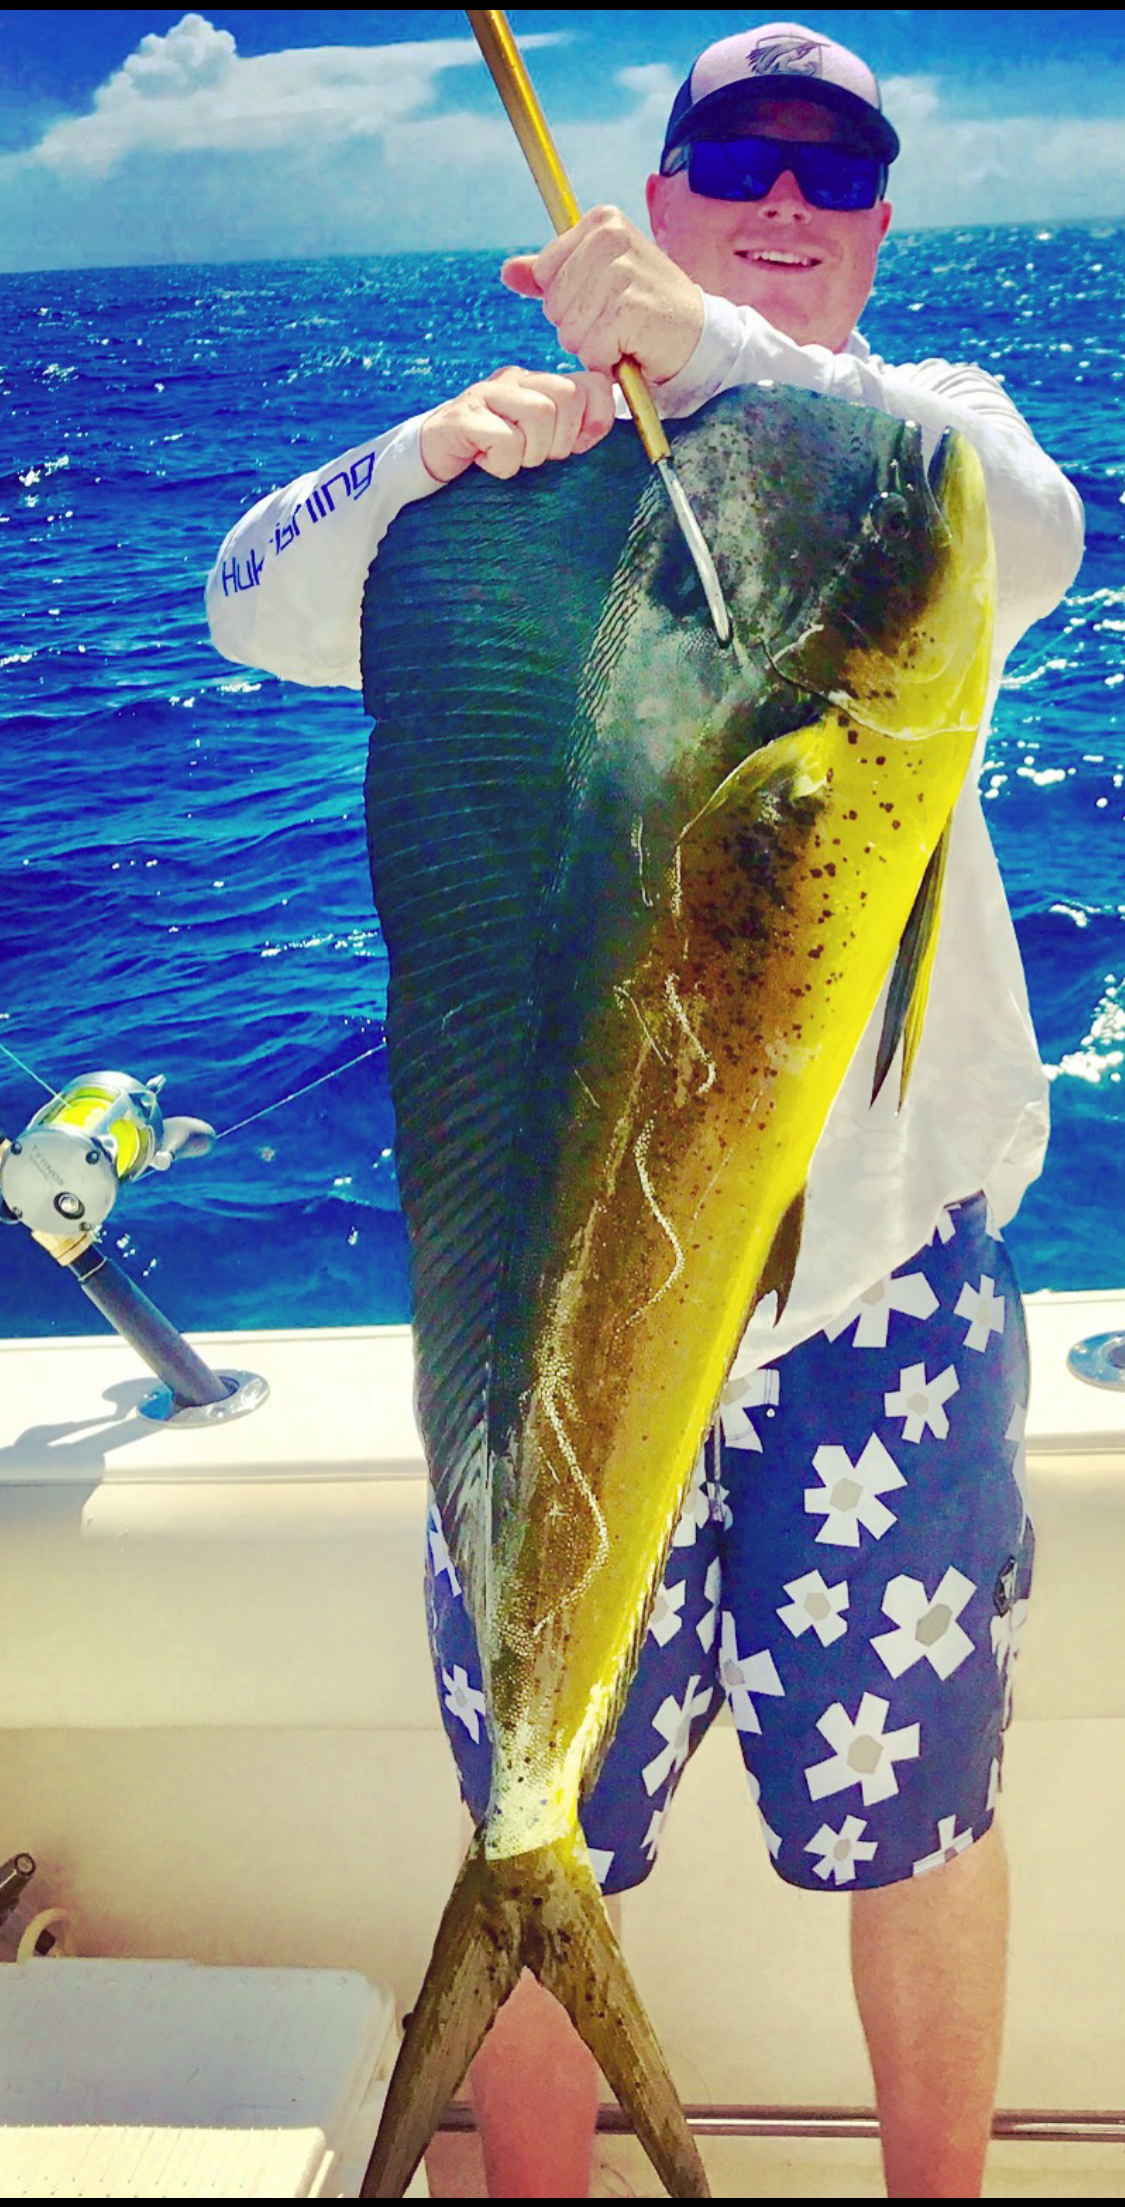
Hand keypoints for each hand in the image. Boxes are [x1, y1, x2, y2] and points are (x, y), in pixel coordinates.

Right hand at [419, 364, 616, 484]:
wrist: (431, 463)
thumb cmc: (493, 456)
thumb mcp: (540, 444)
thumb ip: (571, 430)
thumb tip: (603, 427)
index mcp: (538, 383)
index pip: (591, 383)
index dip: (596, 419)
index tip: (578, 447)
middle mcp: (515, 380)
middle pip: (567, 397)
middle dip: (560, 441)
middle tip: (535, 457)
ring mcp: (486, 394)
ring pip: (539, 415)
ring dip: (530, 453)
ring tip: (509, 460)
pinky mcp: (463, 417)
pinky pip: (505, 439)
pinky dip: (502, 464)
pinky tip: (485, 463)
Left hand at [501, 207, 704, 385]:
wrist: (696, 335)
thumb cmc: (642, 308)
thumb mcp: (595, 281)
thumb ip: (550, 275)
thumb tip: (507, 271)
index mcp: (601, 222)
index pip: (545, 273)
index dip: (568, 300)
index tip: (603, 300)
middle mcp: (612, 237)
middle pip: (554, 304)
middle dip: (580, 326)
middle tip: (617, 321)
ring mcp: (623, 272)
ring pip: (570, 330)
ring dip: (594, 346)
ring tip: (625, 334)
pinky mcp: (632, 309)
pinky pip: (593, 350)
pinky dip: (608, 360)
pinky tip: (632, 348)